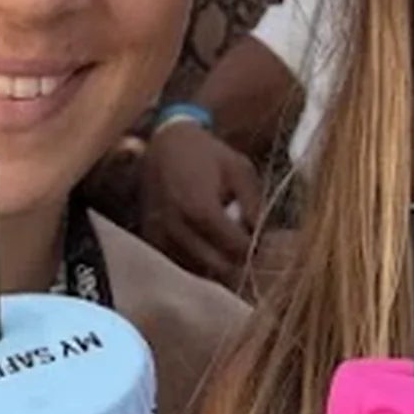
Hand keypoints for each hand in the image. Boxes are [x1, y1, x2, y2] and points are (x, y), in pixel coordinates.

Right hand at [138, 120, 262, 287]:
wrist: (163, 143)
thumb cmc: (205, 153)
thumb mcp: (239, 169)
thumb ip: (254, 205)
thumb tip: (262, 238)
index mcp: (200, 208)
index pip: (236, 248)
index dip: (253, 248)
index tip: (260, 241)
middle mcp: (176, 227)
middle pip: (217, 266)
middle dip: (236, 261)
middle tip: (245, 247)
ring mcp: (160, 236)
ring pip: (197, 270)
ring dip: (215, 264)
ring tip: (225, 244)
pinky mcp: (150, 239)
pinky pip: (178, 264)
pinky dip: (195, 261)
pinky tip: (204, 244)